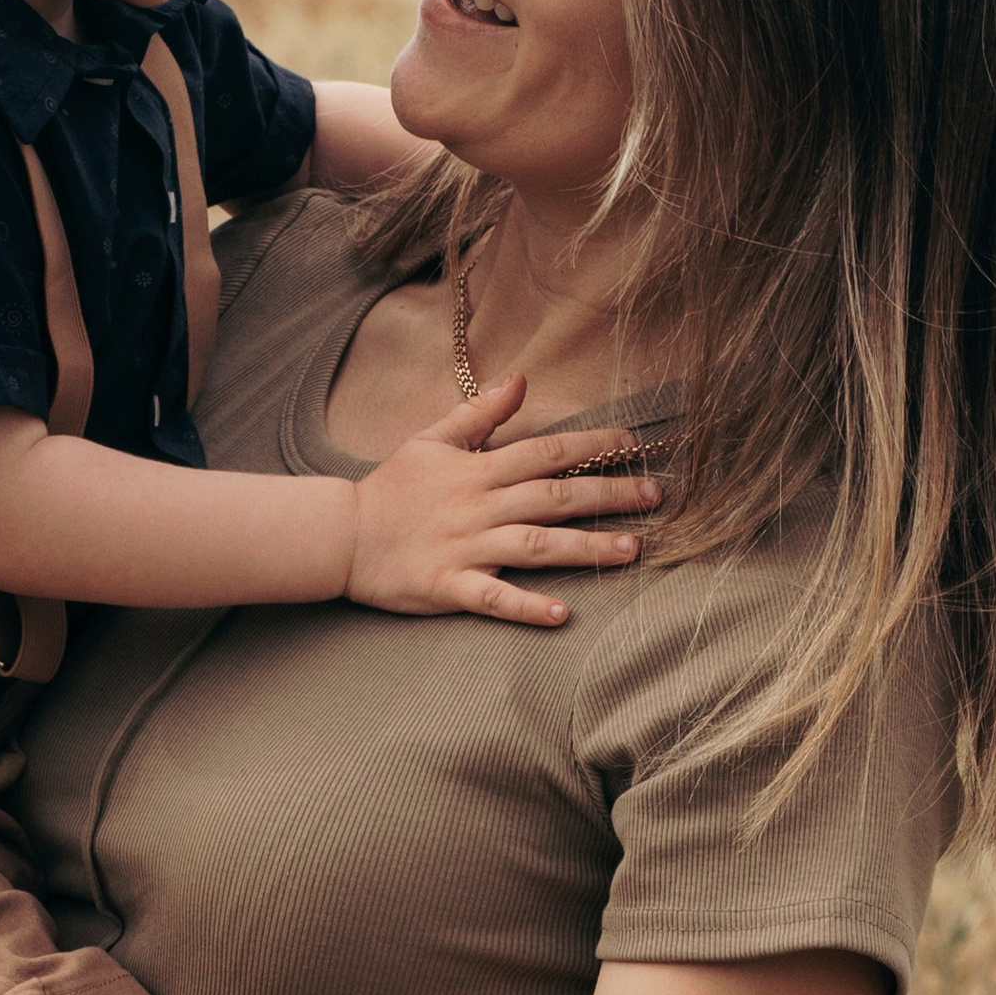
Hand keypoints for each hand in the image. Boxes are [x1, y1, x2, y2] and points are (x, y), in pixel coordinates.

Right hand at [345, 373, 655, 626]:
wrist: (340, 536)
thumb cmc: (390, 490)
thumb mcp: (430, 439)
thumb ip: (479, 413)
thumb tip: (522, 380)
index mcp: (477, 471)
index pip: (544, 451)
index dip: (591, 445)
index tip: (634, 443)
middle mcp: (478, 507)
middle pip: (553, 497)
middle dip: (608, 494)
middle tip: (655, 496)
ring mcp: (465, 548)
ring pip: (535, 546)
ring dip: (585, 548)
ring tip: (631, 550)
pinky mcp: (448, 586)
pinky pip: (492, 598)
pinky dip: (526, 607)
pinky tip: (561, 614)